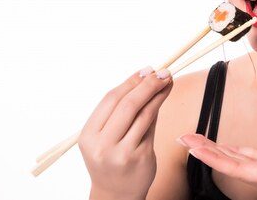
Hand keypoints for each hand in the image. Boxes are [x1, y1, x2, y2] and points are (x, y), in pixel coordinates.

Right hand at [78, 67, 172, 199]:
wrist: (115, 194)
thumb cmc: (110, 158)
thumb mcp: (104, 136)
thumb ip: (120, 111)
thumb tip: (144, 78)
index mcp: (89, 136)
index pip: (110, 100)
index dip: (130, 81)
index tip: (146, 69)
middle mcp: (103, 145)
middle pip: (128, 105)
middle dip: (147, 85)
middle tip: (162, 72)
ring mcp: (123, 153)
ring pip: (144, 115)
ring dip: (158, 94)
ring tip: (168, 81)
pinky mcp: (141, 158)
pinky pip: (152, 128)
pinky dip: (158, 110)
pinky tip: (163, 99)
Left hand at [178, 134, 256, 199]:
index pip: (233, 166)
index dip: (211, 156)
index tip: (191, 147)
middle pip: (228, 162)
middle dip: (204, 150)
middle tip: (182, 138)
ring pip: (235, 159)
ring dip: (214, 149)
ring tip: (195, 140)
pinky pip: (249, 158)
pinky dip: (233, 150)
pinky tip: (226, 147)